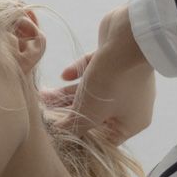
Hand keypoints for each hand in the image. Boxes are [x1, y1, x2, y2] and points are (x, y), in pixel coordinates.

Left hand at [39, 5, 155, 145]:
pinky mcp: (116, 59)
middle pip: (94, 113)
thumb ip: (73, 127)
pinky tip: (64, 74)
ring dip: (68, 93)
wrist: (129, 37)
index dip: (83, 138)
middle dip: (69, 112)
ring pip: (92, 91)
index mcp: (132, 122)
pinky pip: (95, 70)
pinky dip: (80, 72)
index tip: (63, 136)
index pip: (105, 138)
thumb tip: (60, 133)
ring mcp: (125, 79)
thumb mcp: (89, 113)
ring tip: (45, 94)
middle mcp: (131, 103)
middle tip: (46, 111)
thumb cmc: (112, 83)